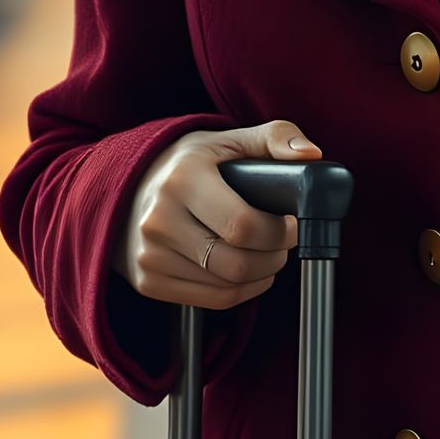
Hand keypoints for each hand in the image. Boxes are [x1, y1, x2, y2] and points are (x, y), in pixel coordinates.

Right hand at [111, 119, 323, 310]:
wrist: (129, 185)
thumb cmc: (190, 163)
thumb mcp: (230, 138)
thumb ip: (277, 138)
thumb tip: (311, 156)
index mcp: (183, 178)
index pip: (242, 225)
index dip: (279, 231)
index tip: (292, 223)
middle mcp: (159, 219)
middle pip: (236, 263)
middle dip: (274, 256)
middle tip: (283, 242)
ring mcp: (150, 254)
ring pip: (226, 287)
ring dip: (260, 276)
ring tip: (266, 253)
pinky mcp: (147, 281)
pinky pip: (210, 300)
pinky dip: (239, 291)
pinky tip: (246, 271)